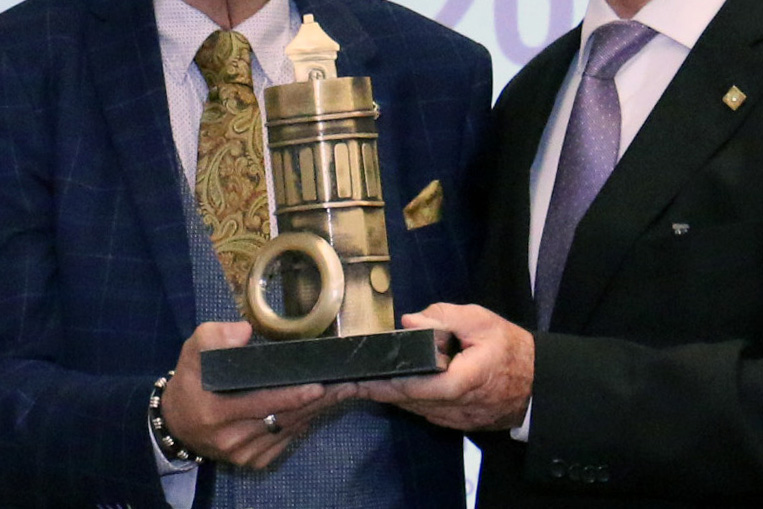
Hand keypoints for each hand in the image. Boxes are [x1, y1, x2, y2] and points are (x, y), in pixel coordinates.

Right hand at [161, 322, 355, 468]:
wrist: (178, 423)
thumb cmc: (190, 381)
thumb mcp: (193, 350)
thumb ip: (215, 336)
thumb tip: (245, 332)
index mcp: (216, 411)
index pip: (261, 404)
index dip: (291, 396)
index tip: (318, 386)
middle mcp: (231, 438)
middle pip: (283, 418)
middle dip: (318, 401)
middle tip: (347, 384)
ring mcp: (244, 453)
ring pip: (289, 430)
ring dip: (317, 411)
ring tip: (343, 390)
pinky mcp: (254, 461)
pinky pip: (287, 440)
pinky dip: (305, 422)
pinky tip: (320, 406)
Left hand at [357, 303, 533, 430]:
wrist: (538, 384)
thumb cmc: (510, 349)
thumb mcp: (481, 321)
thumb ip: (444, 318)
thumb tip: (409, 321)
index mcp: (462, 381)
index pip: (416, 387)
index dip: (385, 384)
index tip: (359, 379)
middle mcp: (455, 407)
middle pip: (408, 400)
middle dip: (376, 390)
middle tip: (345, 382)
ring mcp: (456, 419)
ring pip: (414, 409)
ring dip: (388, 397)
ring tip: (359, 383)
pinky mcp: (456, 423)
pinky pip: (425, 412)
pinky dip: (407, 400)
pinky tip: (390, 389)